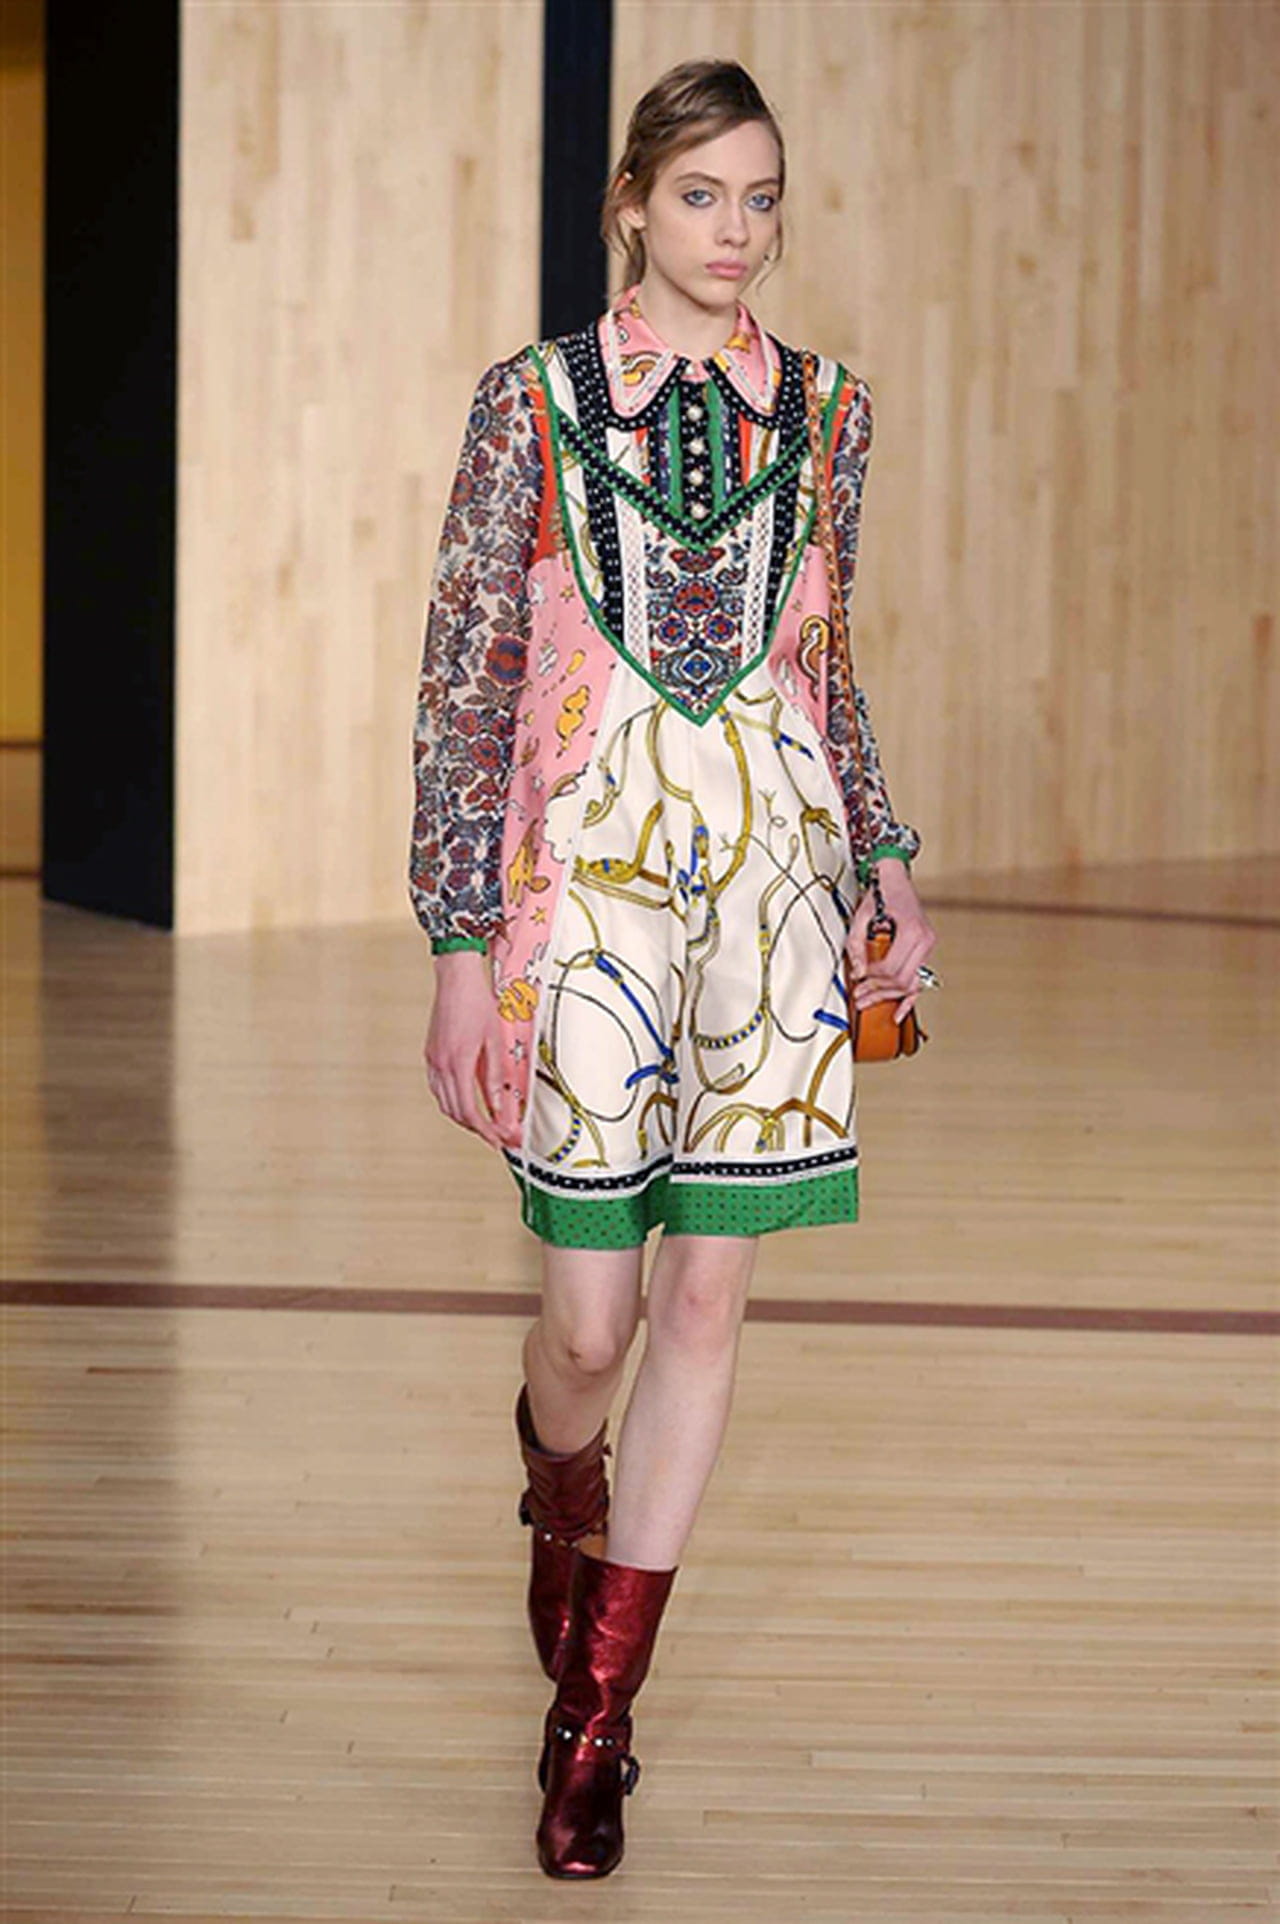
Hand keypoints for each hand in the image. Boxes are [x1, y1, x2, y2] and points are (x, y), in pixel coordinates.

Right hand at [423, 950, 522, 1149]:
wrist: (456, 979)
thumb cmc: (477, 1003)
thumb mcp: (494, 1041)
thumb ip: (494, 1076)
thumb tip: (499, 1106)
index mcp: (457, 1063)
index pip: (470, 1110)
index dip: (485, 1130)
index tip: (499, 1140)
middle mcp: (441, 1065)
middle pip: (456, 1112)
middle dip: (478, 1128)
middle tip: (498, 1135)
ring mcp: (433, 1060)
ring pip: (445, 1102)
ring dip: (464, 1116)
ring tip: (485, 1123)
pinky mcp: (431, 1054)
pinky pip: (439, 1088)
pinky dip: (453, 1101)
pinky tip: (466, 1100)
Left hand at [846, 863, 936, 1025]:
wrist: (895, 878)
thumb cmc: (881, 893)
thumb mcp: (861, 918)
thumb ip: (857, 946)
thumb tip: (858, 974)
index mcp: (911, 932)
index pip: (890, 968)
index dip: (872, 979)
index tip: (858, 981)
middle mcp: (924, 941)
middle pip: (901, 980)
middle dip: (879, 992)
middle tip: (859, 998)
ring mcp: (928, 946)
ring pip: (910, 983)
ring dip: (889, 996)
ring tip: (868, 1003)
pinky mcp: (924, 950)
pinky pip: (918, 979)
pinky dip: (909, 998)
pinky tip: (899, 1013)